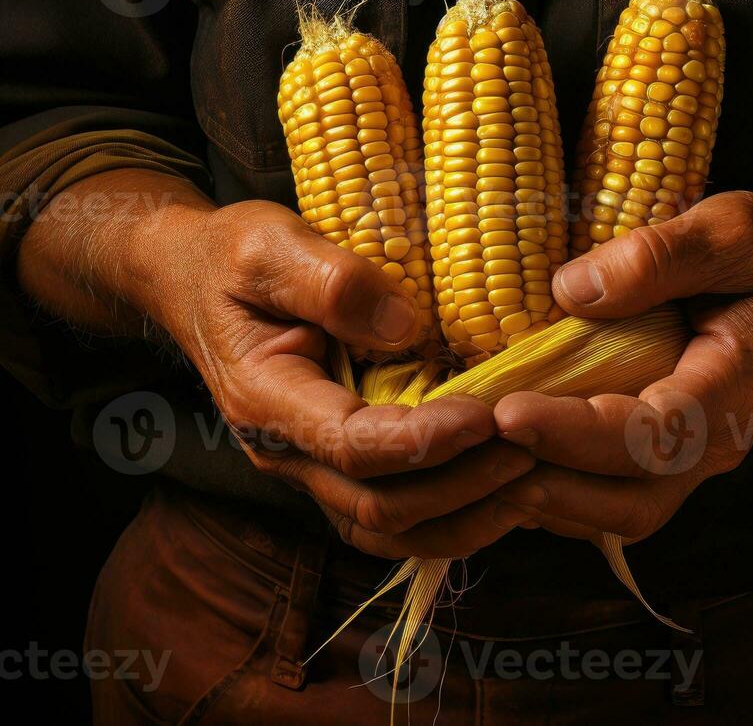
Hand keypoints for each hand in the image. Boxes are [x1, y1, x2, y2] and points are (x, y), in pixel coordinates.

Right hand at [19, 170, 534, 557]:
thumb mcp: (267, 244)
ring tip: (535, 476)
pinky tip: (503, 484)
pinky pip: (396, 514)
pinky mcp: (337, 462)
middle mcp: (288, 451)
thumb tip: (406, 326)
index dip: (424, 441)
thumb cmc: (230, 257)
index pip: (353, 446)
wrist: (195, 281)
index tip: (490, 415)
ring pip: (391, 528)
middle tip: (537, 445)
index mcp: (267, 401)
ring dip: (468, 514)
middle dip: (465, 484)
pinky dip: (453, 512)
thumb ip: (329, 282)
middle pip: (382, 506)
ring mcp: (311, 466)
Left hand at [493, 183, 752, 543]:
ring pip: (614, 513)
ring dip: (543, 497)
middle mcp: (711, 442)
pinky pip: (606, 499)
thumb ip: (662, 256)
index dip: (576, 433)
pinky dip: (554, 491)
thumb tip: (571, 290)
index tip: (506, 412)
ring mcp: (687, 459)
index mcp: (732, 387)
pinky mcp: (661, 458)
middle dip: (546, 481)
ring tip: (474, 457)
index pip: (653, 434)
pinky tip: (503, 457)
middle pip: (629, 498)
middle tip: (472, 445)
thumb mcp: (732, 230)